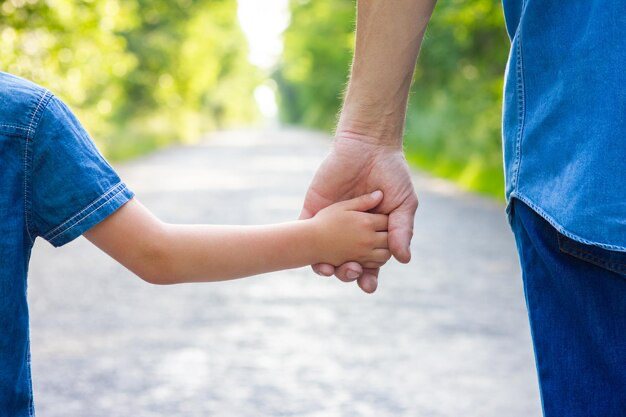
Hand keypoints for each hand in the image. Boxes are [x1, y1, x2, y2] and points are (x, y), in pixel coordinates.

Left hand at [300, 135, 417, 292]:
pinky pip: (305, 233)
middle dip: (348, 275)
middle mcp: (351, 233)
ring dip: (327, 268)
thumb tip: (403, 259)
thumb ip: (401, 230)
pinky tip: (314, 257)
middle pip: (347, 263)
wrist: (368, 146)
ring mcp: (331, 223)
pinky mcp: (314, 210)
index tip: (368, 285)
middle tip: (351, 273)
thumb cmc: (391, 174)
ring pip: (324, 254)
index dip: (369, 277)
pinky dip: (306, 248)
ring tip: (332, 271)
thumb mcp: (402, 203)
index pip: (370, 264)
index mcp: (373, 235)